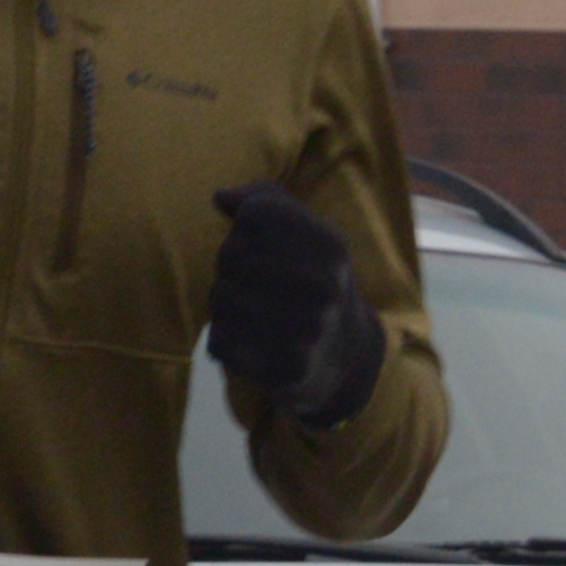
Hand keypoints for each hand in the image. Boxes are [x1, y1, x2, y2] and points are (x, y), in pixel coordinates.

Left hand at [208, 182, 384, 430]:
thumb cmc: (314, 279)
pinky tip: (251, 343)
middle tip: (258, 286)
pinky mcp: (283, 369)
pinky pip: (220, 341)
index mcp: (329, 244)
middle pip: (231, 254)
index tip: (264, 244)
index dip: (246, 226)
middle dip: (233, 268)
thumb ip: (265, 200)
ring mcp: (305, 331)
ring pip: (220, 298)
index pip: (254, 212)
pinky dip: (225, 341)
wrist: (345, 355)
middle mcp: (322, 285)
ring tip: (254, 314)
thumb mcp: (307, 232)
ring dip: (226, 306)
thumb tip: (220, 196)